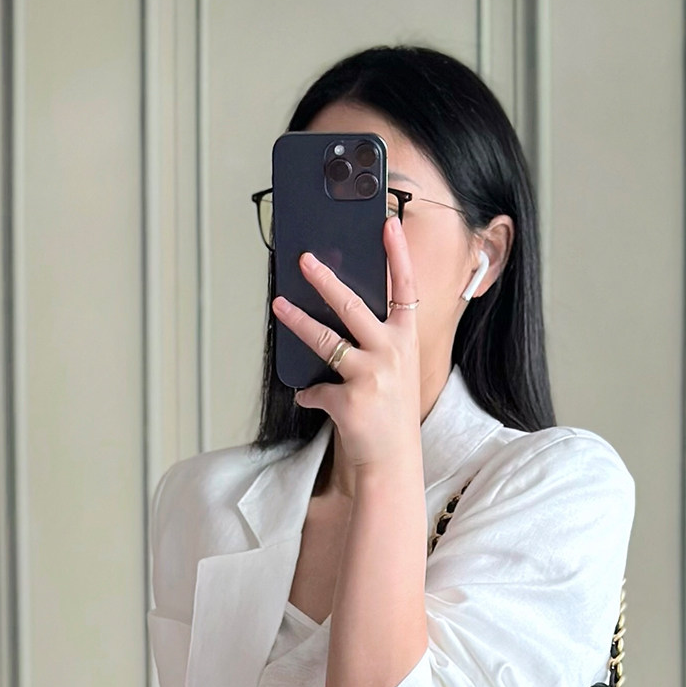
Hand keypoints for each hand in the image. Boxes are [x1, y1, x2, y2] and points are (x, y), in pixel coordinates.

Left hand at [271, 214, 421, 472]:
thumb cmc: (391, 414)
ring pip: (326, 339)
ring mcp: (372, 376)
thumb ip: (375, 343)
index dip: (398, 255)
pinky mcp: (349, 400)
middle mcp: (393, 353)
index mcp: (406, 341)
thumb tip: (336, 317)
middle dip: (326, 280)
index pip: (405, 289)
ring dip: (297, 321)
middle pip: (354, 305)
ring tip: (278, 305)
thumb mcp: (395, 372)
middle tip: (305, 260)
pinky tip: (308, 396)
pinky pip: (316, 389)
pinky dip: (309, 393)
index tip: (388, 224)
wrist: (392, 462)